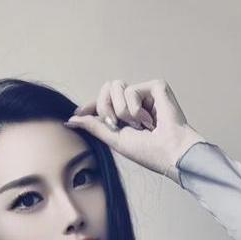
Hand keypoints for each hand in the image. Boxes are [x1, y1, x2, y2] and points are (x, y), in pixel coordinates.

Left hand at [64, 78, 206, 183]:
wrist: (169, 153)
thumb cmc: (148, 152)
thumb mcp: (114, 139)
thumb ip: (94, 126)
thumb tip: (70, 120)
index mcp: (125, 115)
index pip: (103, 101)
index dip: (90, 105)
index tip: (77, 113)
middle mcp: (134, 102)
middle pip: (106, 88)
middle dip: (106, 108)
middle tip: (117, 124)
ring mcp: (145, 93)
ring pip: (116, 86)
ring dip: (122, 111)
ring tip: (139, 125)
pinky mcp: (156, 87)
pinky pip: (132, 90)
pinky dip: (135, 109)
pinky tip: (150, 120)